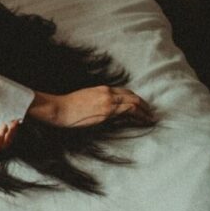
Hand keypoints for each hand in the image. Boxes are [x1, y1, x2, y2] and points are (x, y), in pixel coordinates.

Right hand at [29, 86, 153, 127]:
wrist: (58, 109)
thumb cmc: (67, 106)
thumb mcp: (85, 99)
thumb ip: (98, 101)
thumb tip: (106, 110)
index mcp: (101, 89)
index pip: (124, 92)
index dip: (135, 99)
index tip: (141, 106)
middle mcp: (107, 93)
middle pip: (132, 96)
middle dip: (144, 105)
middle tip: (150, 113)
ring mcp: (108, 102)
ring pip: (134, 103)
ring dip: (145, 111)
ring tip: (151, 118)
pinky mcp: (107, 112)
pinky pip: (129, 111)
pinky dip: (140, 115)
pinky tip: (144, 121)